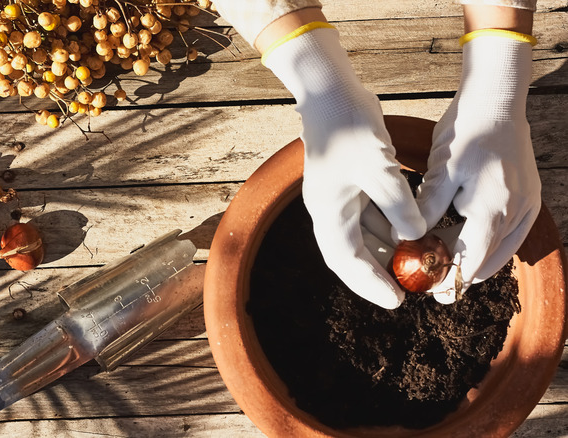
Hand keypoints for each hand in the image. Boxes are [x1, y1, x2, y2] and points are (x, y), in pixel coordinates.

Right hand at [266, 27, 425, 308]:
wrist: (330, 91)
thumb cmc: (348, 128)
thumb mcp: (379, 169)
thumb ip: (399, 206)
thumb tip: (417, 236)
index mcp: (327, 212)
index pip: (347, 260)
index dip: (370, 283)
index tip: (397, 301)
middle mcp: (330, 210)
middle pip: (353, 253)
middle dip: (379, 272)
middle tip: (409, 289)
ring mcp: (340, 196)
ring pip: (365, 235)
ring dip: (389, 249)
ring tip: (418, 264)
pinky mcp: (352, 182)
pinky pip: (372, 214)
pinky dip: (392, 225)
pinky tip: (415, 232)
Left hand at [417, 33, 540, 303]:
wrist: (497, 102)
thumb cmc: (465, 132)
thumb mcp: (439, 171)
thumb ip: (427, 209)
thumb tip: (407, 240)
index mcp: (492, 210)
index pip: (470, 263)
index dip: (449, 281)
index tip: (430, 292)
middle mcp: (517, 214)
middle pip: (486, 262)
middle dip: (460, 275)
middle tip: (433, 284)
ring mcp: (528, 208)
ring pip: (499, 251)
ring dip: (473, 261)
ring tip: (444, 267)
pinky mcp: (530, 200)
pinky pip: (509, 236)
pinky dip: (487, 245)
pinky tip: (465, 244)